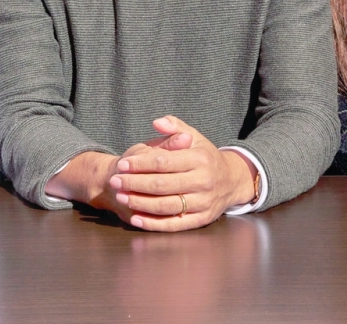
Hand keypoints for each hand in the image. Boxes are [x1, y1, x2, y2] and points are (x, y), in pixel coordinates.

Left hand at [109, 115, 256, 231]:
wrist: (232, 181)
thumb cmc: (206, 156)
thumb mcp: (195, 137)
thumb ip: (175, 127)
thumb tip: (157, 122)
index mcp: (200, 159)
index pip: (163, 162)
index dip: (140, 164)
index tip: (121, 165)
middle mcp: (203, 181)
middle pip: (162, 185)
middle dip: (134, 183)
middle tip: (115, 181)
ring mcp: (203, 202)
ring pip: (166, 206)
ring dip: (140, 203)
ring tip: (121, 197)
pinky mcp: (202, 219)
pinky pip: (174, 224)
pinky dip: (154, 224)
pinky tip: (136, 218)